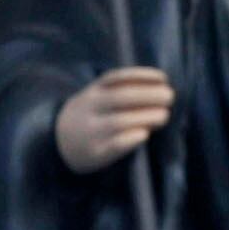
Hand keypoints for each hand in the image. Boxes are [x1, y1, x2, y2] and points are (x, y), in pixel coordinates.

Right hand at [52, 65, 174, 175]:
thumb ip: (119, 91)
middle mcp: (90, 109)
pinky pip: (114, 145)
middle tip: (170, 97)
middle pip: (121, 98)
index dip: (141, 76)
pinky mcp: (95, 153)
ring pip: (120, 121)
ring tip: (164, 115)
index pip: (116, 78)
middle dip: (149, 95)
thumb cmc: (88, 117)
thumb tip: (159, 88)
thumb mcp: (95, 98)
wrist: (58, 144)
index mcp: (92, 92)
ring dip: (147, 117)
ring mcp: (91, 132)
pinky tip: (145, 134)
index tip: (164, 78)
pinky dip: (131, 139)